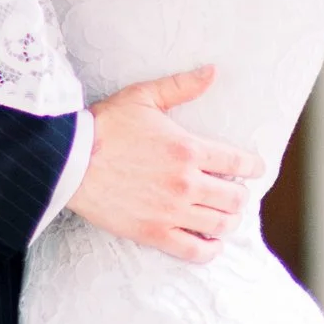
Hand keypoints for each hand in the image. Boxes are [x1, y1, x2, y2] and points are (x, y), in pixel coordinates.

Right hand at [72, 69, 260, 261]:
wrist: (70, 160)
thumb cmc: (105, 126)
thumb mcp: (144, 97)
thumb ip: (181, 86)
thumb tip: (212, 72)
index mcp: (189, 149)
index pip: (238, 162)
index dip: (252, 167)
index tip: (253, 170)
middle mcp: (187, 183)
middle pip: (235, 198)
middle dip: (240, 195)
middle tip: (233, 193)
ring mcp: (172, 211)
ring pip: (221, 225)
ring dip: (229, 221)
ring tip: (224, 217)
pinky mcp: (154, 233)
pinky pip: (194, 251)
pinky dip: (209, 250)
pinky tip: (210, 243)